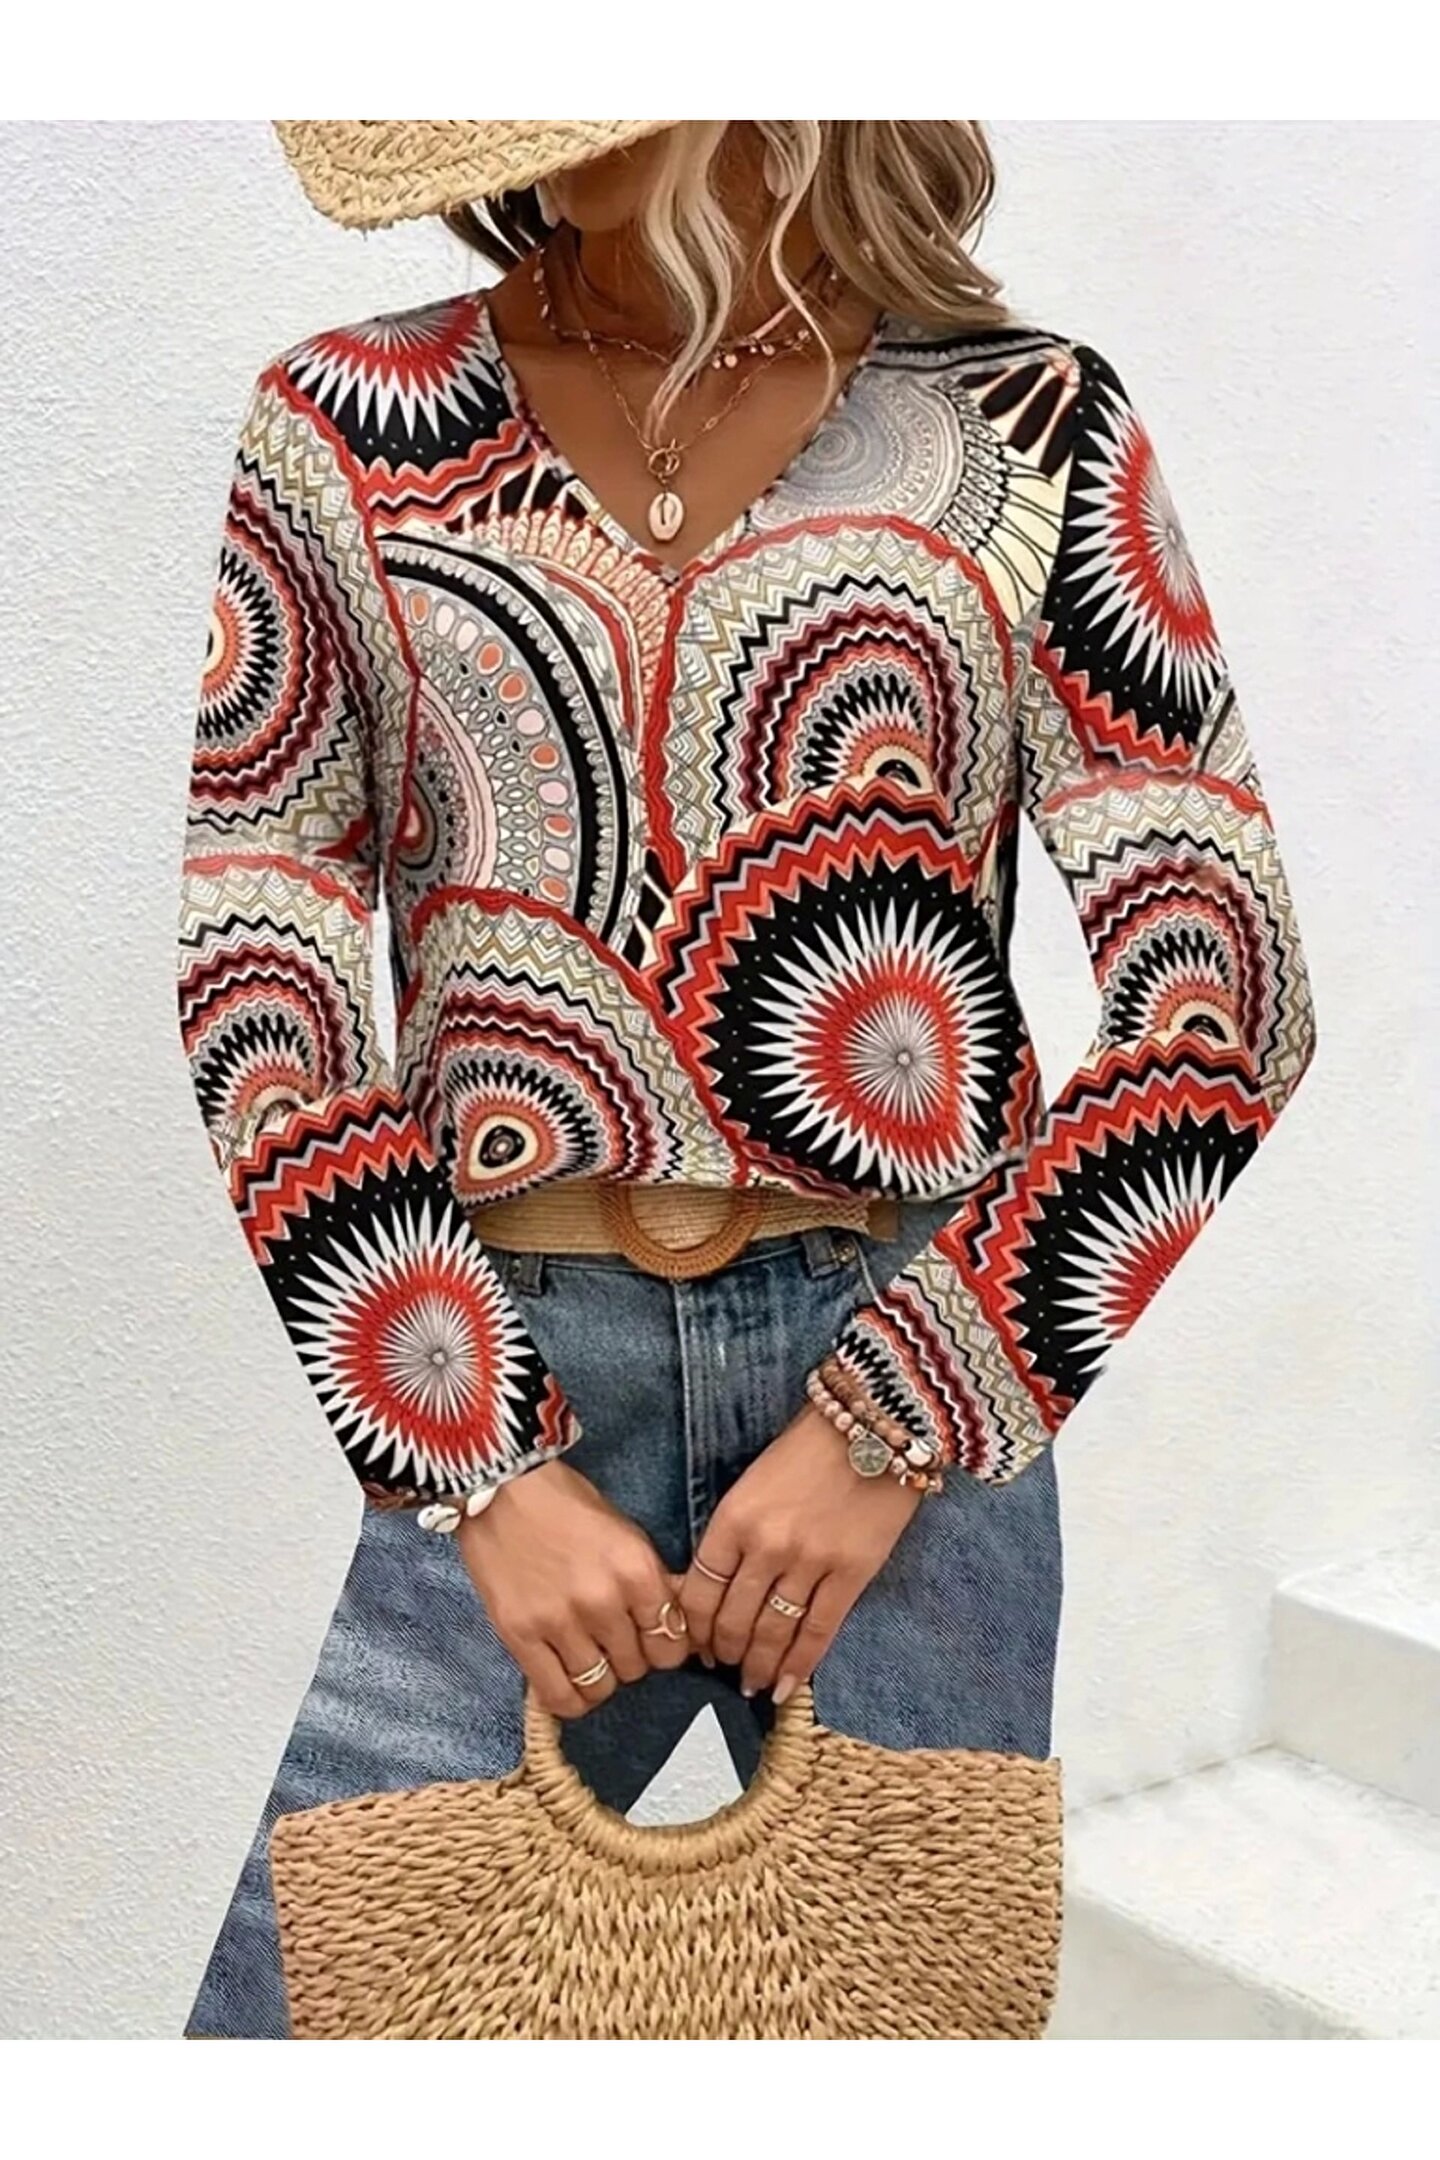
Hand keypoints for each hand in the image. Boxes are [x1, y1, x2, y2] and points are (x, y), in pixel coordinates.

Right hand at [456, 1461, 689, 1716]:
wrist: (501, 1488)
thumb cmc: (566, 1505)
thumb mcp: (626, 1535)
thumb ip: (654, 1583)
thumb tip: (681, 1627)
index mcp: (637, 1570)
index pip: (672, 1644)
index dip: (665, 1647)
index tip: (651, 1641)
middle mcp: (603, 1600)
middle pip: (638, 1668)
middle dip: (631, 1658)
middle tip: (614, 1641)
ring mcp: (559, 1621)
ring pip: (600, 1685)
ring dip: (599, 1677)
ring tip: (589, 1656)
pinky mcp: (519, 1635)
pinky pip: (558, 1696)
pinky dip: (569, 1698)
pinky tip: (569, 1680)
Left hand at [679, 1406, 921, 1703]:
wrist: (876, 1424)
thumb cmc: (809, 1448)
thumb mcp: (753, 1482)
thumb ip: (735, 1531)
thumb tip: (721, 1585)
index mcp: (733, 1518)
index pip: (698, 1591)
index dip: (693, 1628)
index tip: (696, 1644)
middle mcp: (766, 1546)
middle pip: (732, 1619)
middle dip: (724, 1652)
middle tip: (725, 1669)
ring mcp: (809, 1564)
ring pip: (773, 1633)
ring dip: (759, 1666)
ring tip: (753, 1684)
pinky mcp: (850, 1575)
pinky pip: (819, 1631)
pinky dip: (801, 1665)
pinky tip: (788, 1687)